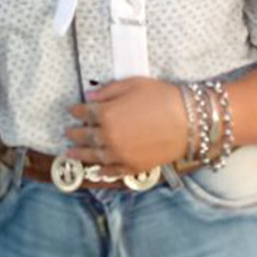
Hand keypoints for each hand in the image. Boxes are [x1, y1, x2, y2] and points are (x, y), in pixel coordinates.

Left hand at [65, 78, 189, 173]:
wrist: (189, 121)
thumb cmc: (163, 98)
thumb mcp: (133, 85)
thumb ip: (108, 91)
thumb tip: (89, 97)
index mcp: (107, 115)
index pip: (85, 112)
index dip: (77, 110)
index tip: (73, 110)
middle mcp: (109, 137)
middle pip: (86, 135)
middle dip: (75, 132)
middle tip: (67, 132)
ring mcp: (120, 155)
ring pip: (94, 155)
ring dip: (80, 154)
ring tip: (70, 153)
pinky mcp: (133, 166)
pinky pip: (112, 171)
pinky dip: (101, 171)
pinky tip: (95, 169)